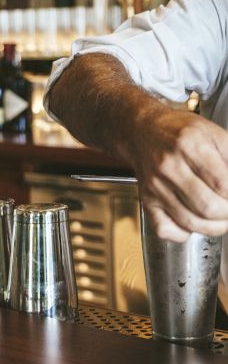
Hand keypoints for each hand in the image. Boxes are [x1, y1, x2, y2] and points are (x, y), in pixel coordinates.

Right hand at [133, 107, 227, 241]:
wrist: (144, 129)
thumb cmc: (181, 131)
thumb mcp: (213, 133)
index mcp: (190, 145)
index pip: (223, 185)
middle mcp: (169, 166)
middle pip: (208, 208)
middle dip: (227, 214)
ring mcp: (155, 185)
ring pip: (190, 223)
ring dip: (213, 227)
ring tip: (219, 217)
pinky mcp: (146, 199)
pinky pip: (165, 230)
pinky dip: (183, 234)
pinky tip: (193, 221)